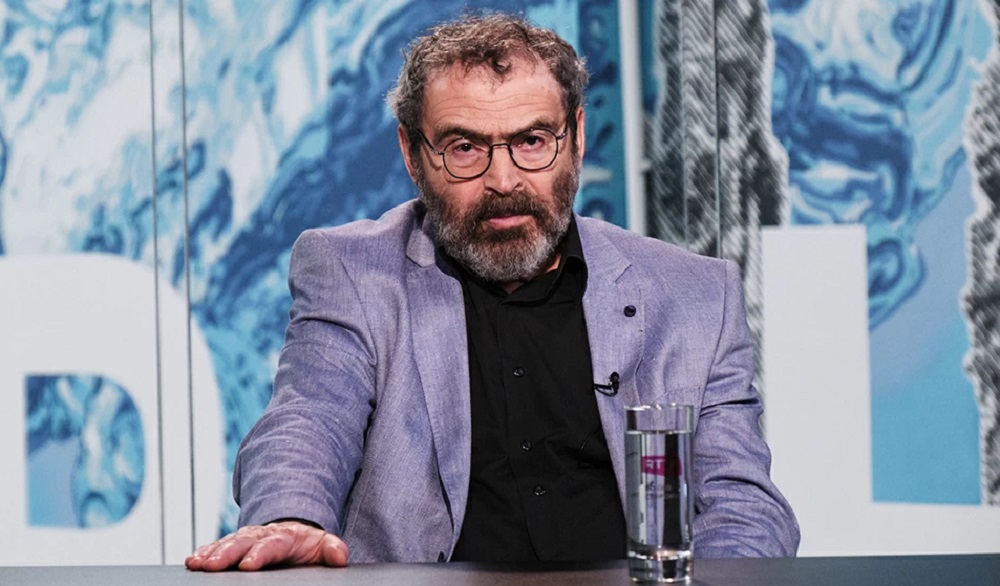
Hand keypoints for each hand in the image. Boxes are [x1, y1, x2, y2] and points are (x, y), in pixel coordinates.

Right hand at [185, 520, 348, 570]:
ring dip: (211, 553)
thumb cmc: (307, 543)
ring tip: (197, 563)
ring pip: (226, 544)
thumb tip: (340, 556)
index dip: (259, 554)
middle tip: (212, 566)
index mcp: (284, 536)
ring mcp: (245, 538)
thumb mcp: (323, 544)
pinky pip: (217, 546)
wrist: (293, 530)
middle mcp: (260, 535)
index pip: (271, 545)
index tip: (248, 565)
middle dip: (226, 554)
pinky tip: (194, 560)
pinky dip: (205, 551)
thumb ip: (332, 549)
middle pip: (242, 543)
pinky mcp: (234, 544)